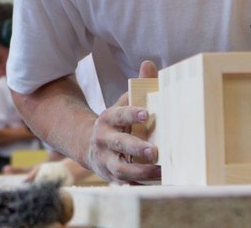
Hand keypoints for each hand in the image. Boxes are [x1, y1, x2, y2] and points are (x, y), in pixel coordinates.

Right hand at [86, 60, 160, 183]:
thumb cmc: (118, 122)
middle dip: (136, 148)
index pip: (120, 115)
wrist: (90, 146)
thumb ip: (139, 86)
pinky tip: (154, 186)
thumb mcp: (124, 103)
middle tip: (154, 151)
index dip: (132, 114)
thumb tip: (148, 63)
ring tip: (160, 172)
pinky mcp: (111, 177)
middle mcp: (103, 140)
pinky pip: (124, 185)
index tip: (147, 114)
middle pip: (119, 144)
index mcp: (108, 119)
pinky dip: (138, 186)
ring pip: (120, 169)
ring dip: (140, 172)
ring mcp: (105, 160)